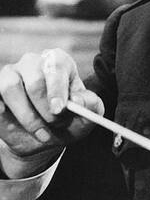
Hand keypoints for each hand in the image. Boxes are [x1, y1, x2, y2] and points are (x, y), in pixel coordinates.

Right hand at [0, 49, 102, 177]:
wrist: (45, 137)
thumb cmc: (69, 120)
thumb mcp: (88, 115)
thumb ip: (90, 105)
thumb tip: (78, 101)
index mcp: (58, 62)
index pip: (56, 66)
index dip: (57, 89)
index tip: (59, 110)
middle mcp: (32, 63)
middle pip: (34, 79)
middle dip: (45, 108)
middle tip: (55, 123)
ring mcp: (9, 74)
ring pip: (10, 87)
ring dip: (27, 115)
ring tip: (42, 132)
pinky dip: (1, 109)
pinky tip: (12, 122)